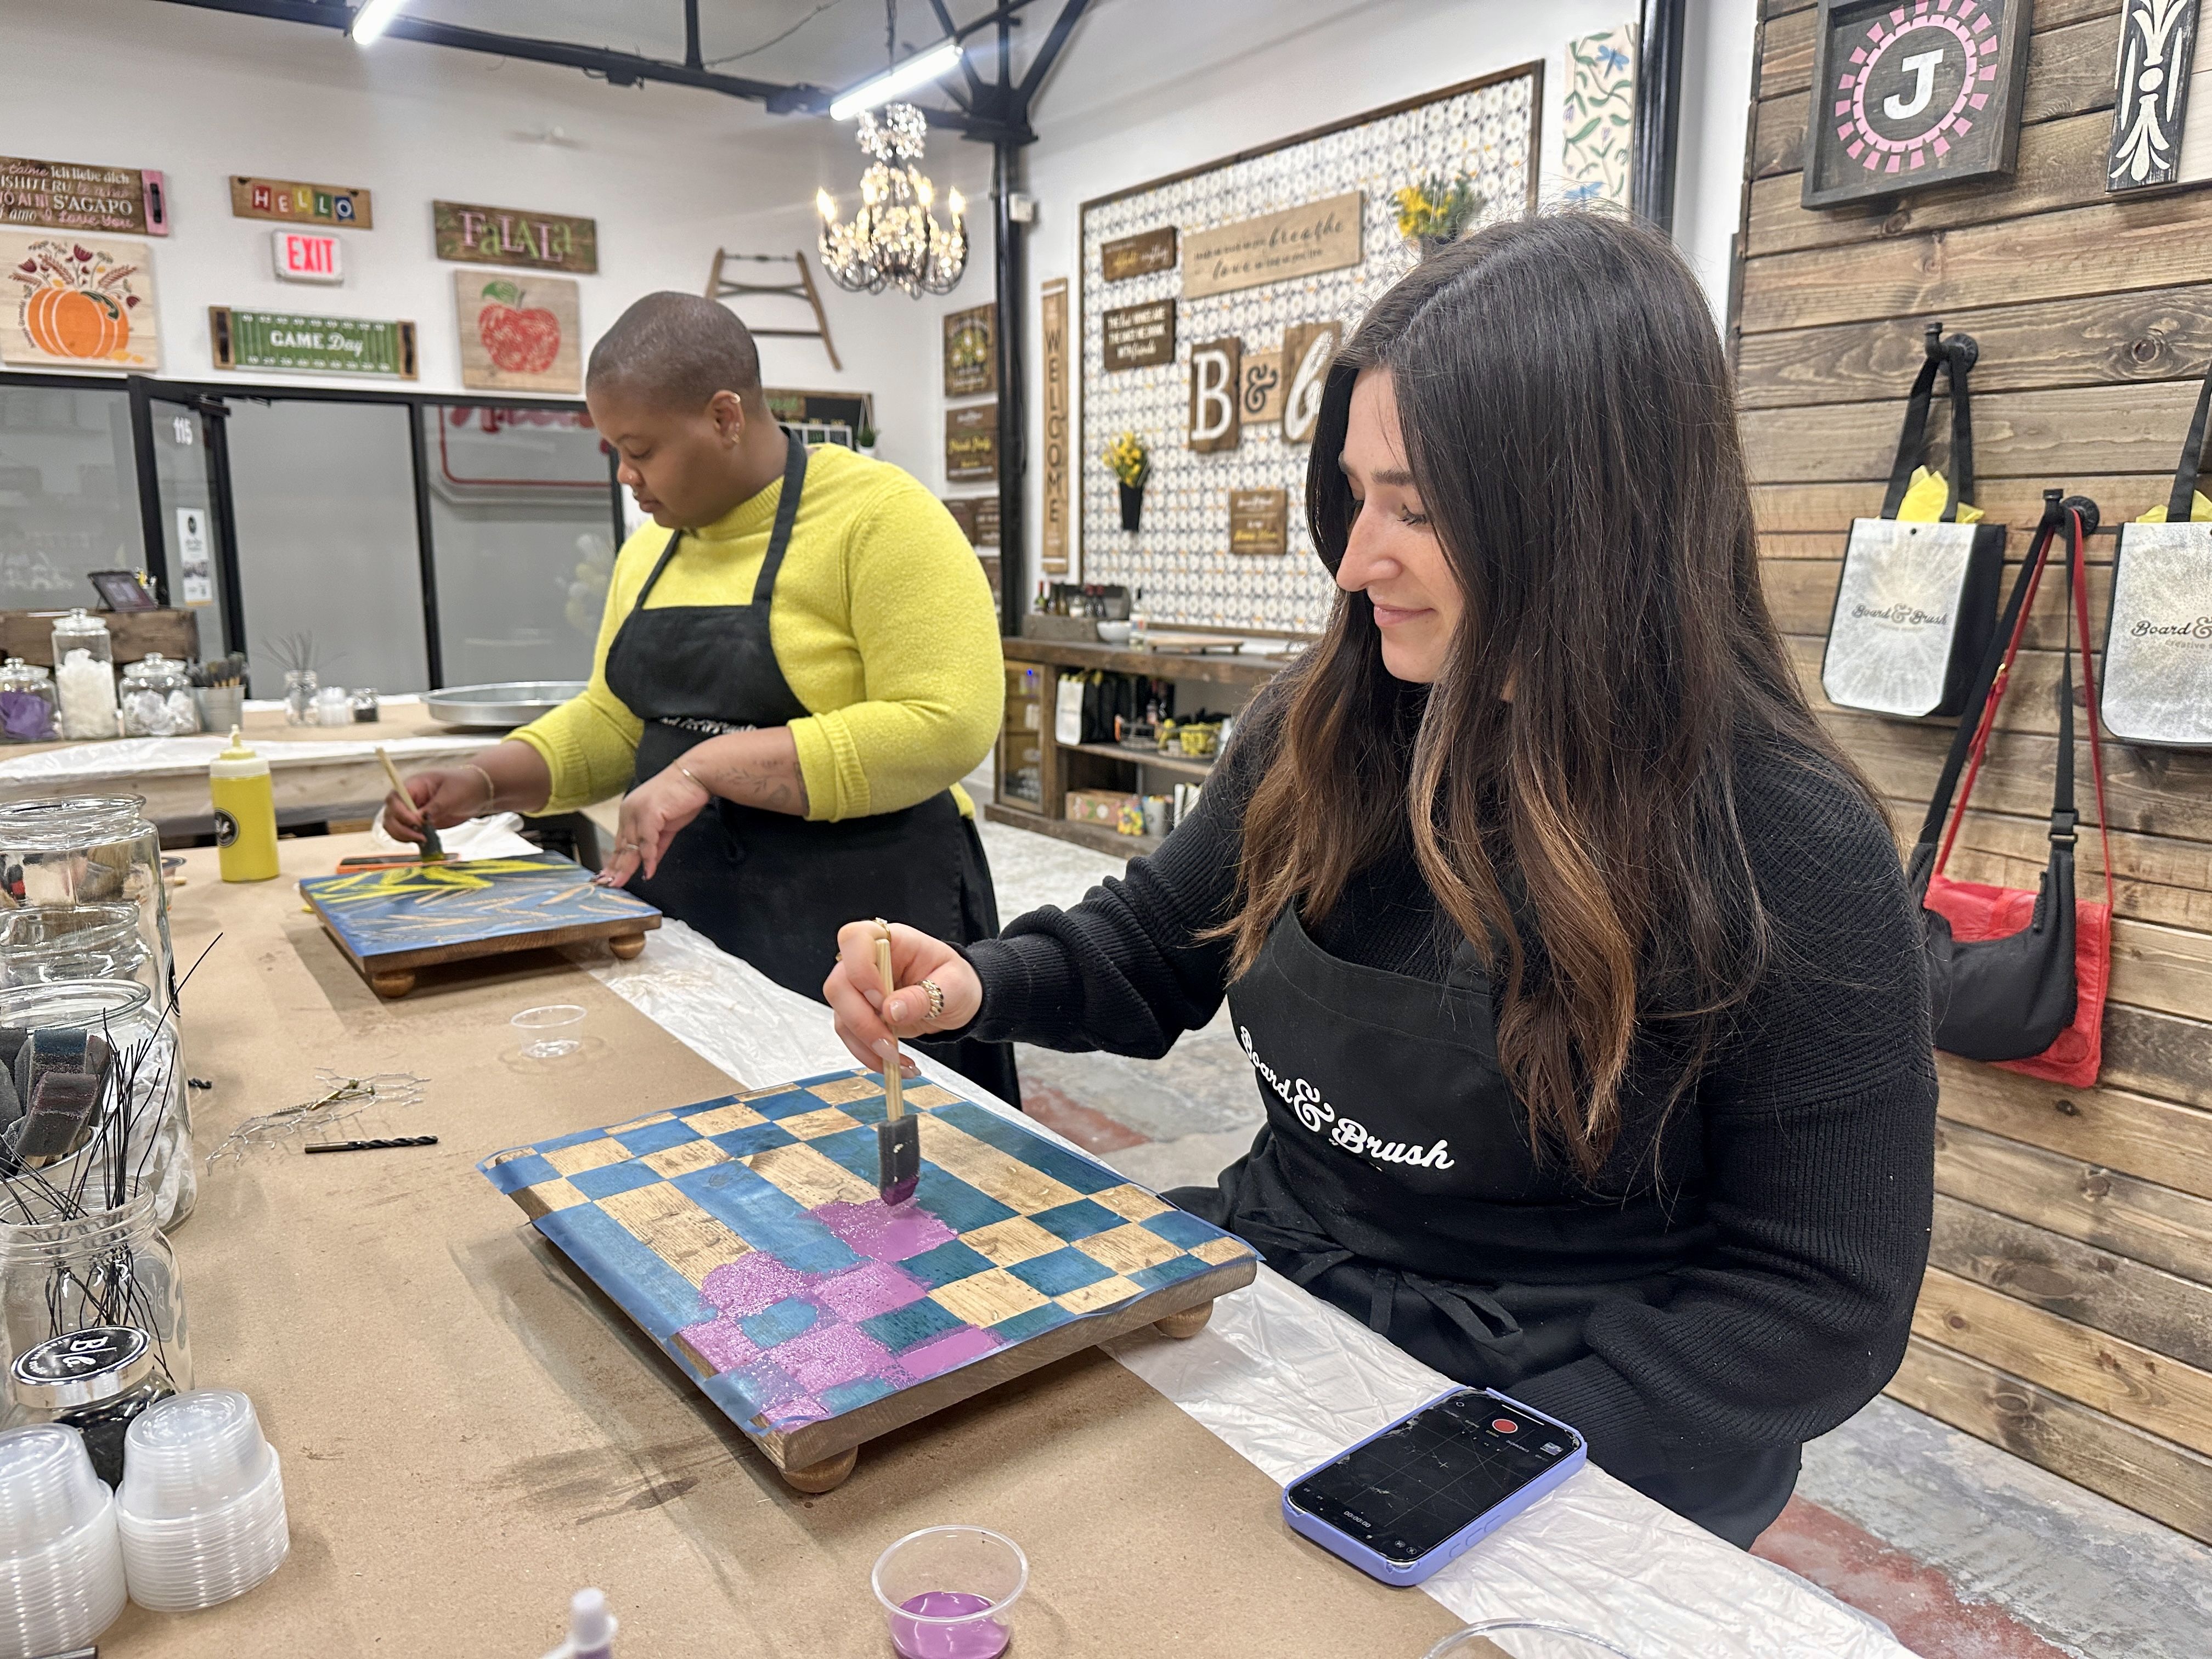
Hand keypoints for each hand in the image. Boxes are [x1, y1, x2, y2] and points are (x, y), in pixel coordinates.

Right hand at [381, 768, 491, 843]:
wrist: (477, 792)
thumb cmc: (464, 785)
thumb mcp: (451, 794)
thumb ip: (435, 807)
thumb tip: (420, 820)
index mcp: (413, 786)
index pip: (394, 799)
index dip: (400, 813)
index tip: (417, 823)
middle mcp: (408, 799)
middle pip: (390, 815)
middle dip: (400, 828)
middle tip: (420, 836)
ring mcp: (412, 812)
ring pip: (393, 826)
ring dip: (403, 836)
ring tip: (424, 839)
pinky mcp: (419, 823)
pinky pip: (405, 833)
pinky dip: (409, 839)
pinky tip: (424, 841)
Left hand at [594, 764, 711, 887]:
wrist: (696, 776)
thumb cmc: (683, 796)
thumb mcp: (667, 826)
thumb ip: (656, 846)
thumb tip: (649, 865)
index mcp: (630, 811)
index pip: (620, 841)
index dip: (615, 860)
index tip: (609, 876)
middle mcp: (629, 811)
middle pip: (622, 845)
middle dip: (615, 867)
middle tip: (609, 884)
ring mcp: (637, 811)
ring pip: (631, 845)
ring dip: (627, 866)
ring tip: (621, 883)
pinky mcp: (649, 812)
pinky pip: (648, 841)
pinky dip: (648, 858)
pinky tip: (648, 871)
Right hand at [824, 920, 981, 1071]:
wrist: (954, 1001)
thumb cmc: (955, 982)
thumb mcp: (953, 987)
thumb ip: (924, 996)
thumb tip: (891, 1010)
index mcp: (891, 941)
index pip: (855, 939)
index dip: (860, 970)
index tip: (882, 999)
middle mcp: (868, 961)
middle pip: (839, 984)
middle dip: (861, 1021)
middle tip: (888, 1043)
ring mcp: (859, 987)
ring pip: (841, 1015)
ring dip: (865, 1044)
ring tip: (896, 1059)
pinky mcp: (859, 1011)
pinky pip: (851, 1034)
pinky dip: (868, 1053)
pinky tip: (892, 1062)